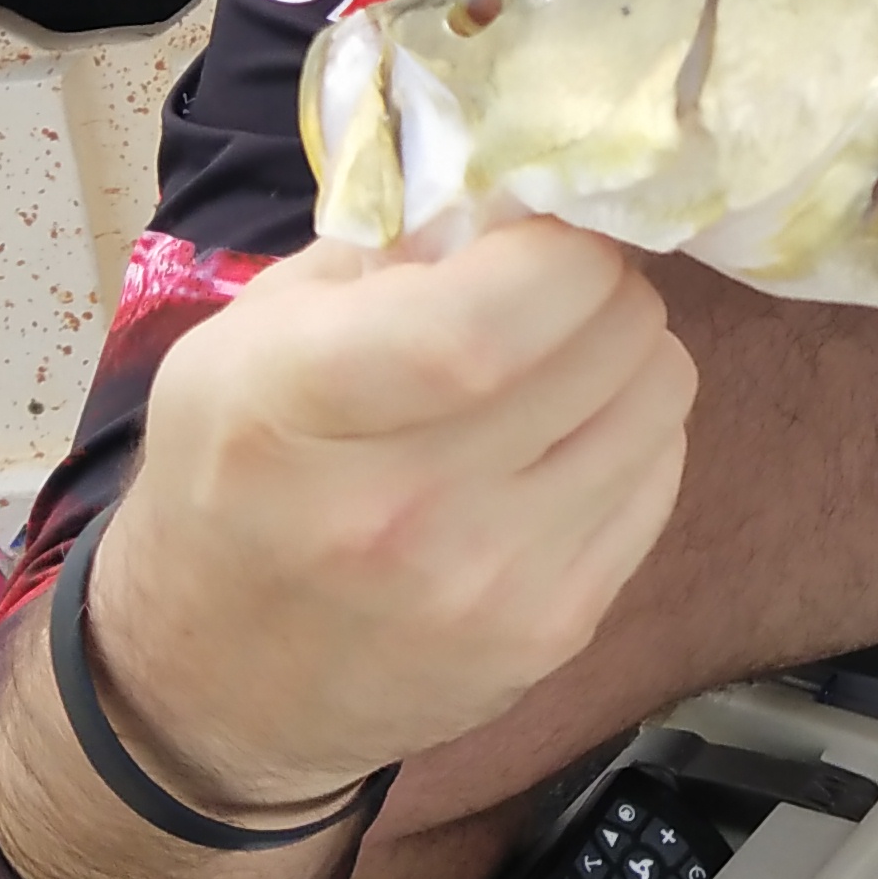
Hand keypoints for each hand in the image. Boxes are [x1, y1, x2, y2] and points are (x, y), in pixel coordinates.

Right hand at [81, 222, 694, 812]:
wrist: (216, 683)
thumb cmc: (234, 479)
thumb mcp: (248, 339)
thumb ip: (381, 254)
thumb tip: (519, 194)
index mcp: (293, 413)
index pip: (481, 324)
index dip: (554, 252)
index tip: (547, 227)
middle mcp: (395, 513)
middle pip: (601, 343)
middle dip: (602, 282)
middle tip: (560, 284)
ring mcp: (488, 585)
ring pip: (657, 398)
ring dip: (628, 352)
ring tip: (562, 362)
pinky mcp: (554, 631)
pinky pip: (661, 473)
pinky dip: (634, 430)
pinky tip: (565, 438)